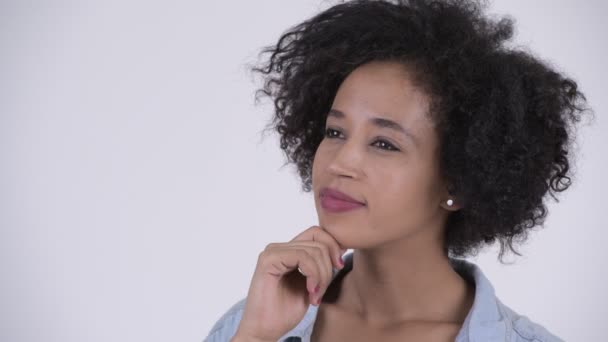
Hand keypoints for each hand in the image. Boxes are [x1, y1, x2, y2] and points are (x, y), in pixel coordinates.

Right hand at [233, 225, 346, 341]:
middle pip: (319, 241)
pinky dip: (313, 274)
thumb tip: (342, 247)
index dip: (333, 247)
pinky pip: (302, 256)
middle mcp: (279, 247)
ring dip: (321, 275)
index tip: (339, 267)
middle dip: (328, 267)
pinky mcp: (268, 260)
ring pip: (314, 250)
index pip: (318, 233)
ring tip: (315, 295)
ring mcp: (273, 252)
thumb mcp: (312, 285)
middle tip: (321, 292)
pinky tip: (310, 291)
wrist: (264, 331)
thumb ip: (321, 265)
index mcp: (288, 251)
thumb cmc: (285, 312)